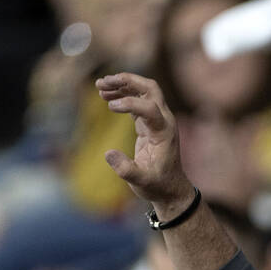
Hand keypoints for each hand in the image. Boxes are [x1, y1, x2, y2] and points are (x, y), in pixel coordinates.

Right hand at [97, 72, 195, 213]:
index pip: (150, 107)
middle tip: (104, 82)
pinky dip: (122, 94)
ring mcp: (158, 120)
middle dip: (128, 81)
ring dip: (122, 84)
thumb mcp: (142, 182)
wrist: (170, 188)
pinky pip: (138, 101)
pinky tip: (105, 96)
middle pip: (150, 88)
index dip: (130, 103)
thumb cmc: (158, 185)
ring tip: (99, 86)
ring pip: (143, 90)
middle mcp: (164, 121)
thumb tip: (108, 153)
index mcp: (164, 132)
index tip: (109, 107)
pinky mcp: (149, 123)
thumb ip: (126, 170)